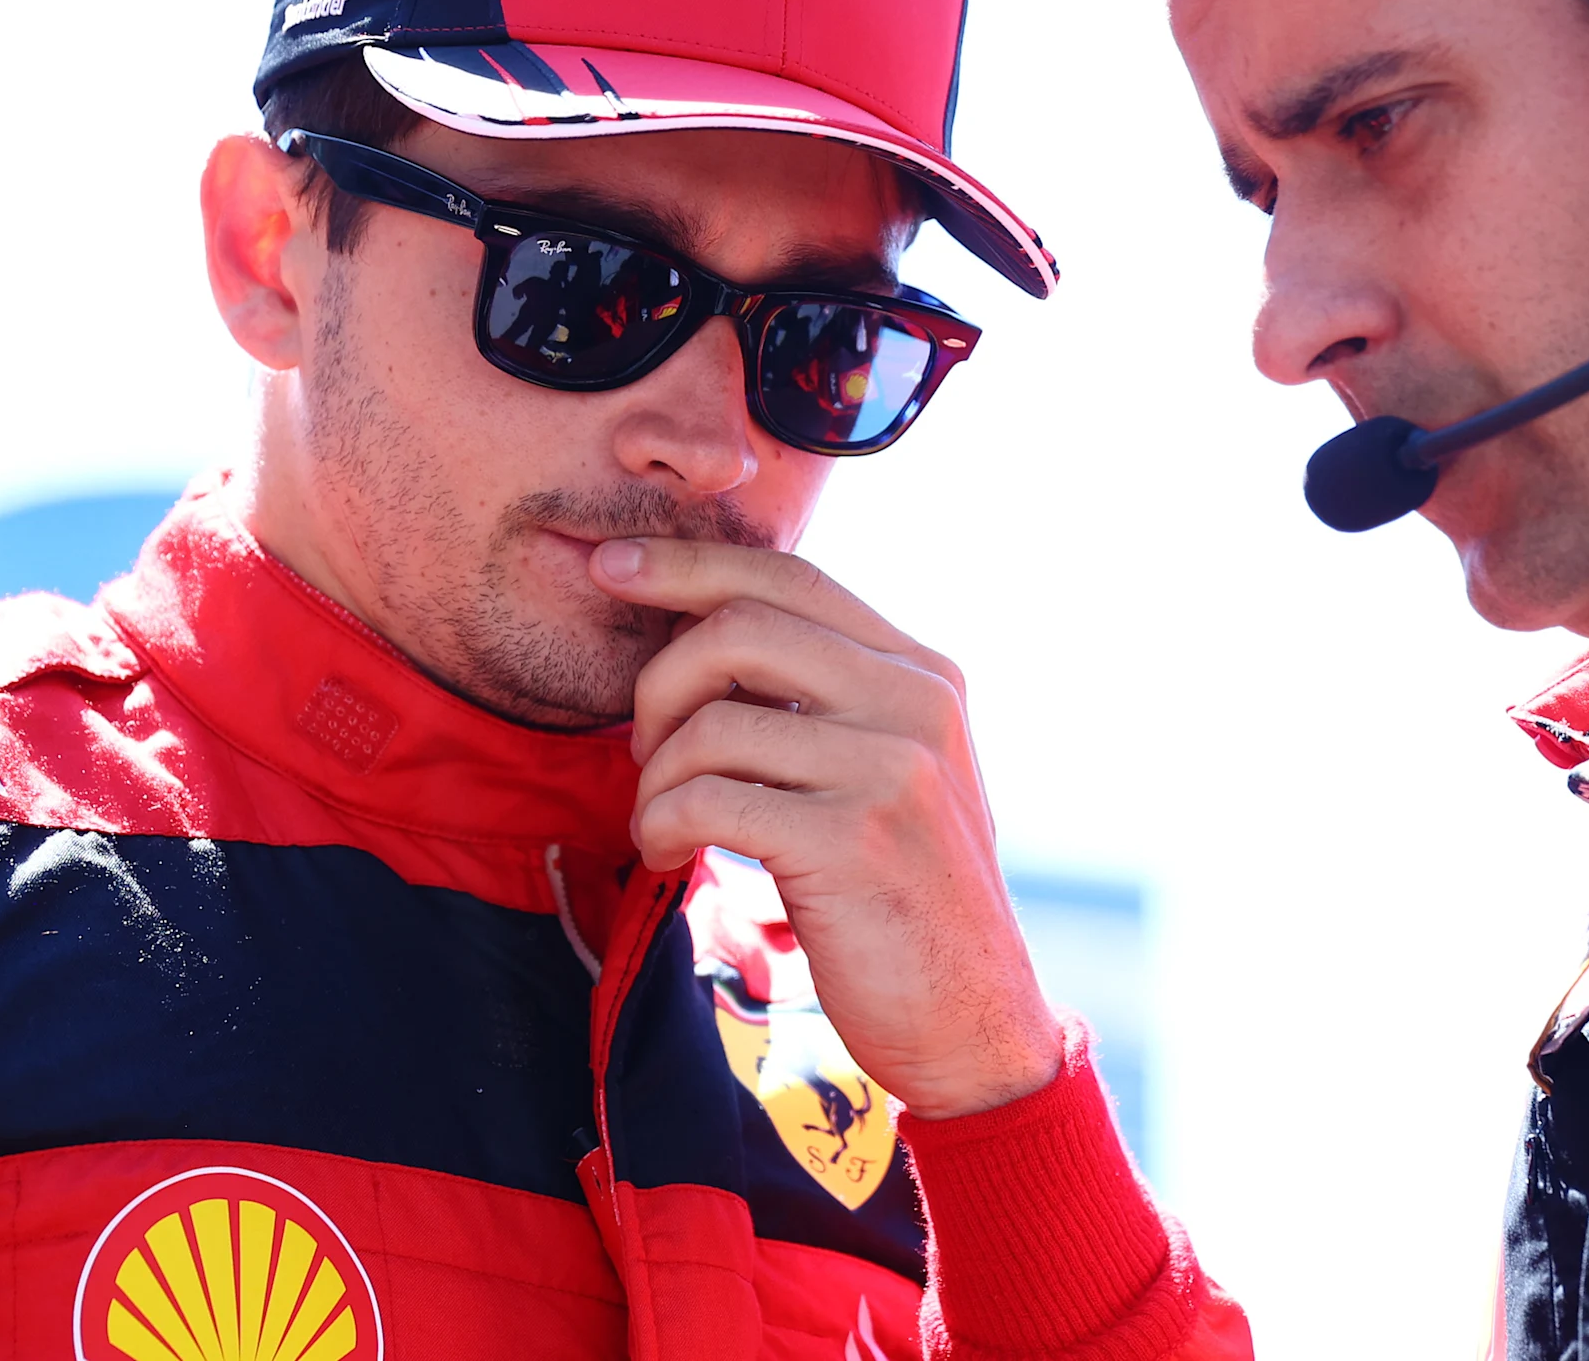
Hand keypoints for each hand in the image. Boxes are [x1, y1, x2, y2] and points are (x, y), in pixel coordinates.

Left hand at [596, 535, 1061, 1119]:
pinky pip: (706, 800)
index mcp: (924, 674)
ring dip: (653, 778)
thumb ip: (831, 702)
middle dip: (658, 680)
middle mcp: (917, 704)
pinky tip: (666, 856)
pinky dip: (659, 826)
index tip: (614, 566)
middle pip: (739, 627)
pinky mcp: (853, 841)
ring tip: (659, 824)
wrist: (974, 1024)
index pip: (790, 580)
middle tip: (640, 746)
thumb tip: (705, 630)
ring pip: (711, 722)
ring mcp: (890, 769)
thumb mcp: (894, 774)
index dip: (689, 564)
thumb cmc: (906, 902)